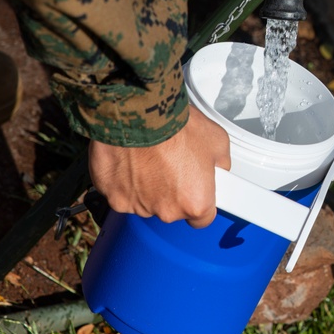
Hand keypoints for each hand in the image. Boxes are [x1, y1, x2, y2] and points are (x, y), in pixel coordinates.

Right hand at [88, 104, 230, 227]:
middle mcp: (166, 211)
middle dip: (172, 191)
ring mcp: (137, 206)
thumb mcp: (217, 141)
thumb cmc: (178, 126)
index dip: (199, 202)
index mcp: (196, 203)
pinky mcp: (113, 196)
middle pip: (172, 209)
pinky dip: (124, 180)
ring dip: (147, 186)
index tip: (196, 191)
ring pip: (145, 202)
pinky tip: (130, 160)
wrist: (140, 114)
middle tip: (171, 163)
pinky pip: (121, 192)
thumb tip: (218, 169)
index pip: (202, 219)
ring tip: (150, 158)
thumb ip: (220, 164)